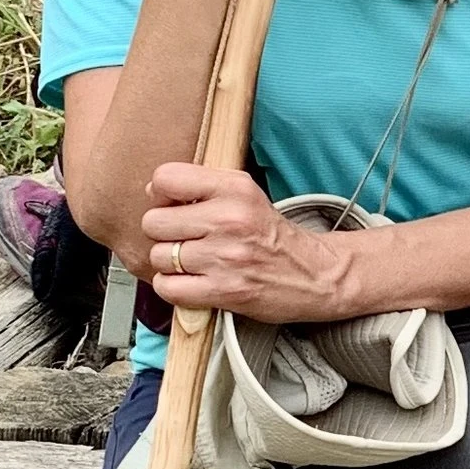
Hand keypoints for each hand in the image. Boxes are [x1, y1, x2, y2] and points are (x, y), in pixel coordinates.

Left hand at [143, 164, 348, 322]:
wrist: (317, 275)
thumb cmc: (274, 236)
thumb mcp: (246, 195)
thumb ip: (203, 186)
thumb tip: (152, 190)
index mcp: (235, 189)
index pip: (165, 178)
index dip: (161, 195)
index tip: (175, 206)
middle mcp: (229, 220)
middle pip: (154, 222)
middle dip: (165, 234)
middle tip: (187, 240)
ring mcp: (226, 257)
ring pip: (159, 257)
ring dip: (170, 264)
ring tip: (195, 263)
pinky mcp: (225, 290)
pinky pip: (168, 288)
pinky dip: (174, 288)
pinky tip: (192, 283)